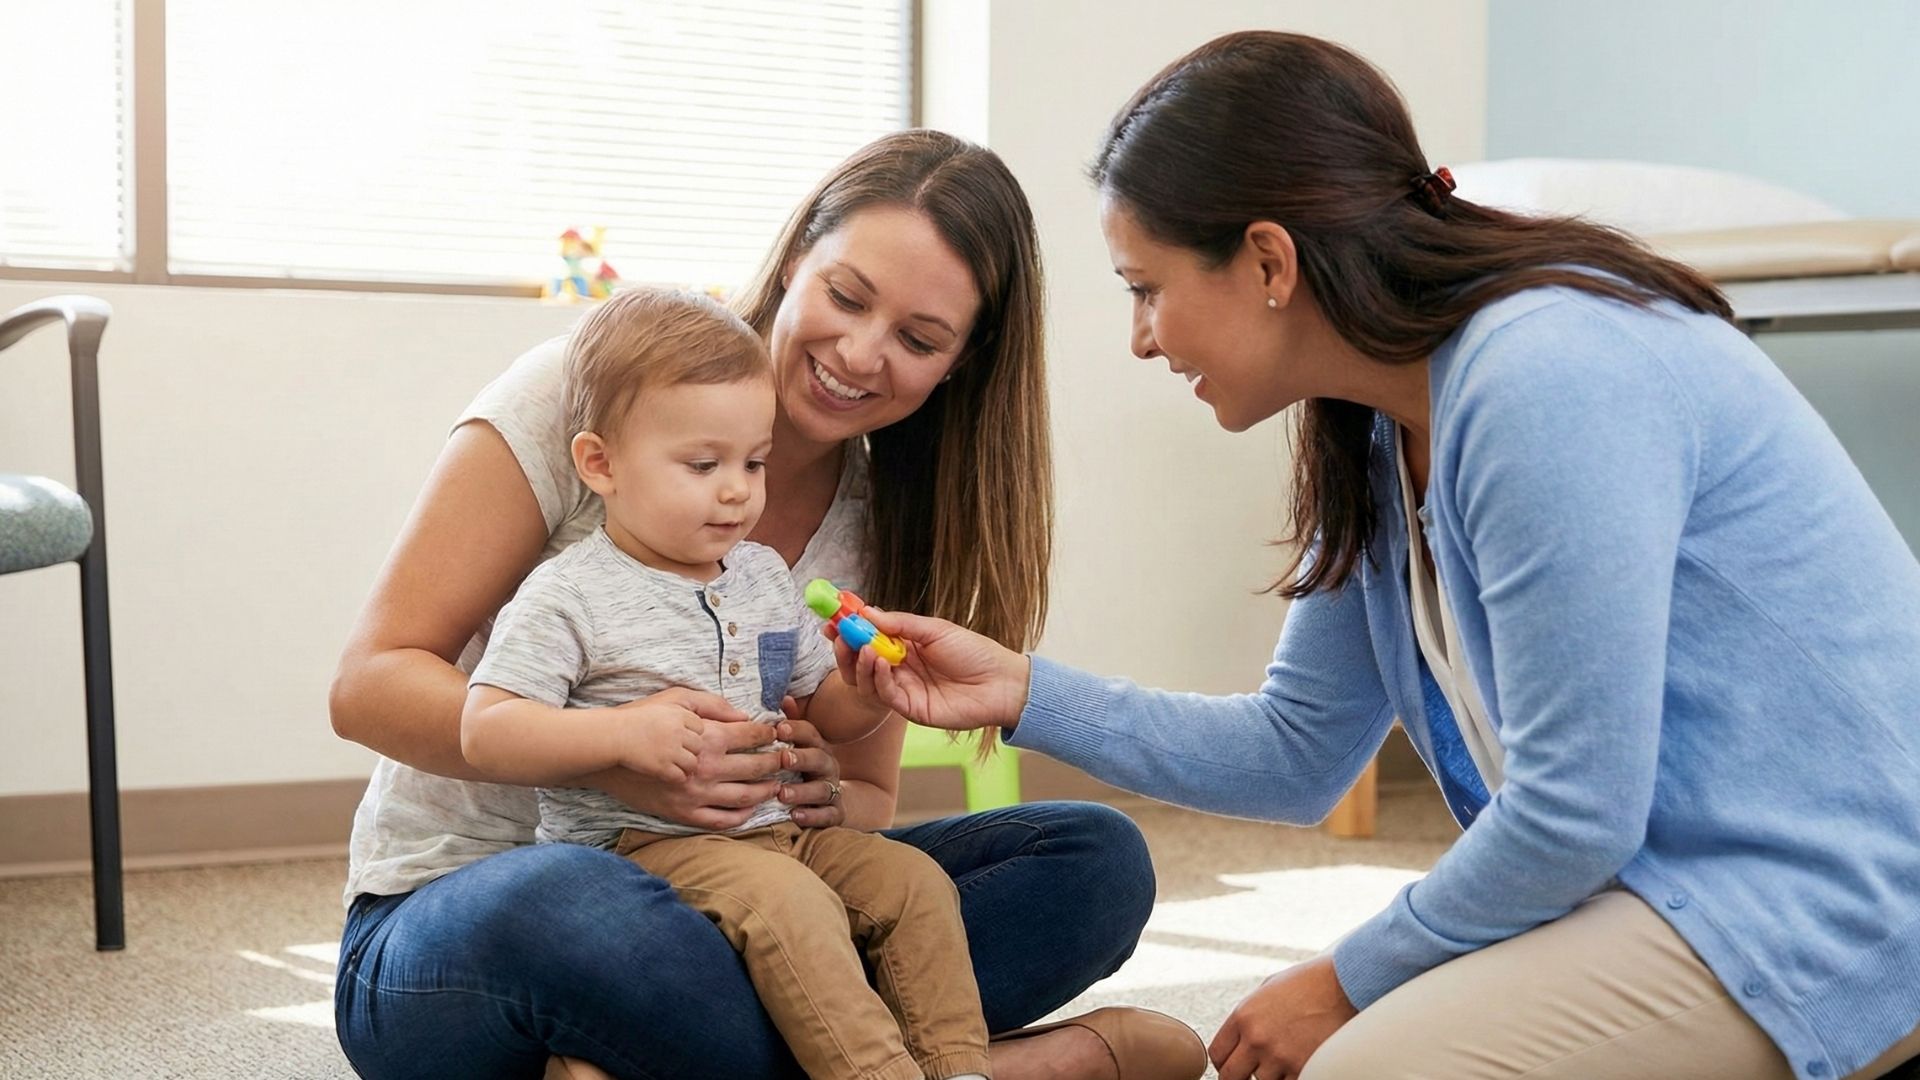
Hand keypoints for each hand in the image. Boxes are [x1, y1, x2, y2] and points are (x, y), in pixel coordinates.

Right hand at [588, 687, 784, 829]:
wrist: (609, 752)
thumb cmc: (643, 719)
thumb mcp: (678, 699)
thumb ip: (714, 705)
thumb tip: (744, 716)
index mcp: (708, 738)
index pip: (752, 737)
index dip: (770, 735)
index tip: (778, 734)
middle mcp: (707, 768)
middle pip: (756, 767)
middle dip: (776, 762)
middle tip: (787, 759)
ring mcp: (696, 794)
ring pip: (745, 797)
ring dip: (766, 791)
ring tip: (776, 785)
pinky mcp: (684, 813)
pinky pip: (722, 820)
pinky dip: (742, 817)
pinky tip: (751, 808)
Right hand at [613, 696, 705, 781]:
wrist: (611, 735)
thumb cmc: (641, 716)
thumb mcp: (674, 699)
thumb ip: (710, 704)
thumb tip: (740, 716)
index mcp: (681, 714)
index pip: (702, 729)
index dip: (690, 733)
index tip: (675, 732)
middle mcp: (678, 732)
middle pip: (700, 748)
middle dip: (689, 750)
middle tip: (670, 747)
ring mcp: (670, 751)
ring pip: (693, 764)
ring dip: (682, 764)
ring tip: (665, 757)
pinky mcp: (661, 768)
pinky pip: (681, 776)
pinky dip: (673, 775)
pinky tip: (661, 769)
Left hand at [771, 696, 845, 828]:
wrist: (838, 800)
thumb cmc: (809, 769)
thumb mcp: (803, 746)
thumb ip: (793, 724)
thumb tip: (784, 697)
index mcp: (818, 748)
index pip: (811, 734)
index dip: (797, 730)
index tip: (779, 728)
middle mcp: (828, 767)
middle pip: (818, 759)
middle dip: (801, 758)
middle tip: (783, 758)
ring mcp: (832, 790)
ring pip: (821, 789)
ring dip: (801, 791)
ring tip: (782, 793)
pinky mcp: (834, 813)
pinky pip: (827, 816)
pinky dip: (812, 816)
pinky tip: (795, 816)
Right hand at [824, 607, 1030, 731]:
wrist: (1000, 682)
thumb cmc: (974, 652)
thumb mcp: (935, 629)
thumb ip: (900, 623)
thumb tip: (866, 612)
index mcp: (905, 646)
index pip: (868, 637)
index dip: (850, 629)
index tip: (833, 618)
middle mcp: (900, 668)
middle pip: (861, 661)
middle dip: (846, 648)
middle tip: (837, 634)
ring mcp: (904, 689)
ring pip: (868, 680)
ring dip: (860, 662)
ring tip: (862, 647)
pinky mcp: (910, 709)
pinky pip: (885, 695)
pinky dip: (878, 678)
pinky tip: (880, 662)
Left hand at [1209, 956, 1357, 1079]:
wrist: (1347, 985)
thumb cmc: (1312, 982)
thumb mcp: (1269, 989)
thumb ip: (1251, 1014)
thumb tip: (1240, 1034)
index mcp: (1244, 1016)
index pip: (1217, 1054)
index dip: (1224, 1062)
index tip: (1232, 1063)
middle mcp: (1257, 1038)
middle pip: (1230, 1076)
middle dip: (1240, 1076)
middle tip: (1251, 1072)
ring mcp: (1280, 1056)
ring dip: (1272, 1075)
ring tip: (1286, 1057)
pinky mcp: (1303, 1068)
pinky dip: (1292, 1076)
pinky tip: (1299, 1062)